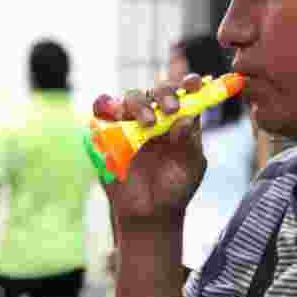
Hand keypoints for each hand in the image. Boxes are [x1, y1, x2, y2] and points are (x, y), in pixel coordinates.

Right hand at [93, 73, 207, 227]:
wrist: (149, 213)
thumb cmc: (174, 189)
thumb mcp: (190, 167)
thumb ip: (189, 143)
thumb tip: (185, 118)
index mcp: (180, 120)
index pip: (185, 93)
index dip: (189, 83)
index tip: (194, 84)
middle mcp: (156, 116)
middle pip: (157, 91)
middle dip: (164, 93)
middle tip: (170, 109)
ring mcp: (131, 123)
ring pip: (131, 97)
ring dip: (139, 104)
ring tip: (146, 122)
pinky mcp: (108, 132)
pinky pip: (102, 111)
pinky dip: (104, 105)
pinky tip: (115, 114)